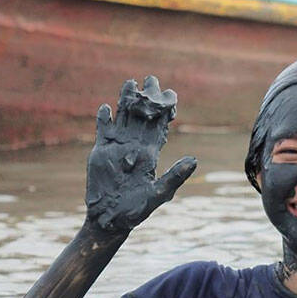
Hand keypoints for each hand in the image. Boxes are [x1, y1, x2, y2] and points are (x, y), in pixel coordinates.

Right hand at [85, 76, 196, 232]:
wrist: (111, 219)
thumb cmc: (137, 210)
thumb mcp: (159, 193)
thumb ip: (175, 176)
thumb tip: (195, 160)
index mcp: (150, 153)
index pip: (159, 126)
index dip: (165, 110)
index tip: (171, 94)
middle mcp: (135, 146)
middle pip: (142, 116)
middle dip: (147, 98)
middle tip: (151, 78)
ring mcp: (117, 147)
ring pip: (123, 117)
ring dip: (126, 101)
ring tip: (129, 83)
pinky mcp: (101, 152)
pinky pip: (103, 131)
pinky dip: (104, 119)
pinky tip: (106, 107)